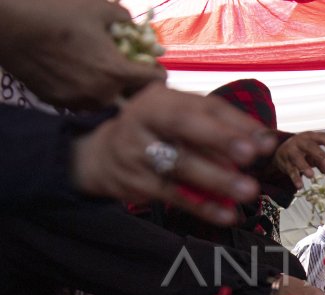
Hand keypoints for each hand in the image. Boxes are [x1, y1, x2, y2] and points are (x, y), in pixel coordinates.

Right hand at [0, 0, 165, 109]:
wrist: (12, 28)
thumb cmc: (57, 15)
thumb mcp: (98, 8)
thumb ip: (123, 18)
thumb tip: (131, 22)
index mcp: (117, 73)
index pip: (155, 82)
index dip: (159, 72)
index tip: (155, 66)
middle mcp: (102, 95)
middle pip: (133, 96)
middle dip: (136, 84)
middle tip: (131, 70)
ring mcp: (80, 102)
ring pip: (108, 101)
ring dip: (111, 90)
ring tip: (102, 71)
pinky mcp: (60, 103)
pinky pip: (84, 101)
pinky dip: (88, 91)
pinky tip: (79, 74)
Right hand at [71, 84, 278, 225]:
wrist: (101, 155)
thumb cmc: (159, 134)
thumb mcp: (181, 122)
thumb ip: (219, 129)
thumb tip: (263, 142)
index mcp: (163, 99)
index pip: (206, 106)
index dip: (238, 124)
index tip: (267, 142)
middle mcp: (145, 118)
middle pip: (185, 125)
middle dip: (221, 138)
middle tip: (250, 154)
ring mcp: (136, 150)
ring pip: (181, 164)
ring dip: (217, 179)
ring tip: (248, 191)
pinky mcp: (135, 181)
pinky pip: (173, 194)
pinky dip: (202, 205)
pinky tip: (226, 214)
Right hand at [272, 131, 324, 187]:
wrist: (281, 150)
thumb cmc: (303, 151)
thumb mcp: (315, 156)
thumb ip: (324, 164)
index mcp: (311, 137)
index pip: (323, 137)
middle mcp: (300, 141)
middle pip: (310, 146)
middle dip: (320, 154)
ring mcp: (291, 151)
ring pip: (297, 158)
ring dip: (304, 166)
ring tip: (311, 176)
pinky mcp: (285, 162)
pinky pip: (290, 170)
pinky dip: (295, 178)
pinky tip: (300, 186)